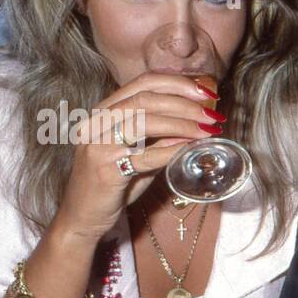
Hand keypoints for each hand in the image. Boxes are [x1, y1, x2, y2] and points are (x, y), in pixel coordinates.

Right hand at [52, 72, 222, 244]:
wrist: (83, 216)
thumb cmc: (113, 183)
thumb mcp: (139, 154)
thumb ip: (161, 138)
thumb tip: (196, 124)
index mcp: (104, 111)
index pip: (143, 82)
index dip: (178, 84)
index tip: (207, 94)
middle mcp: (97, 121)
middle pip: (146, 99)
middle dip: (185, 104)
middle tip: (213, 115)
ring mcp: (97, 143)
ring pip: (145, 122)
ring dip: (183, 124)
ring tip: (208, 131)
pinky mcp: (104, 168)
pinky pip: (145, 155)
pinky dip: (171, 150)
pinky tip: (190, 149)